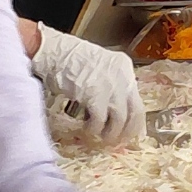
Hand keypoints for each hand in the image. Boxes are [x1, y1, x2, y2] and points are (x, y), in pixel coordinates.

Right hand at [30, 26, 144, 148]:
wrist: (52, 52)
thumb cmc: (69, 60)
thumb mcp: (98, 69)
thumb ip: (110, 86)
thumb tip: (114, 112)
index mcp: (124, 66)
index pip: (138, 98)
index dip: (135, 120)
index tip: (132, 132)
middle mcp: (122, 75)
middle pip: (135, 111)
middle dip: (127, 130)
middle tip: (117, 139)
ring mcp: (111, 85)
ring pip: (120, 119)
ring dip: (110, 132)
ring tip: (99, 134)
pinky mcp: (95, 94)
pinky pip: (100, 120)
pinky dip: (94, 128)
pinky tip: (87, 128)